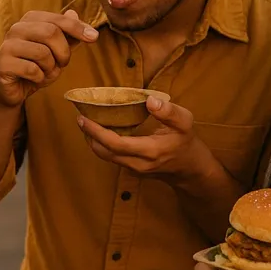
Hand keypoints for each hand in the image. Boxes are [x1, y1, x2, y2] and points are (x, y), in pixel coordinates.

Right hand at [0, 9, 97, 107]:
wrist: (13, 90)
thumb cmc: (36, 67)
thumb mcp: (57, 51)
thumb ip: (66, 34)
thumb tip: (73, 13)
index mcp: (30, 20)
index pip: (58, 19)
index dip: (78, 28)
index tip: (94, 37)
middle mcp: (16, 28)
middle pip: (51, 33)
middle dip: (63, 52)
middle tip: (62, 64)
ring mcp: (7, 46)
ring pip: (42, 53)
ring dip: (51, 68)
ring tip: (45, 72)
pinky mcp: (2, 64)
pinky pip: (32, 70)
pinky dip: (39, 78)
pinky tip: (33, 79)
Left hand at [77, 96, 213, 184]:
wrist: (190, 169)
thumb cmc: (186, 142)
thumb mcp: (185, 123)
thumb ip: (168, 112)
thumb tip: (149, 100)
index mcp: (149, 151)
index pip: (115, 144)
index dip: (96, 132)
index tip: (83, 118)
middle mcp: (138, 164)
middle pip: (104, 152)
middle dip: (89, 136)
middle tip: (80, 118)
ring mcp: (133, 169)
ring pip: (105, 157)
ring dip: (93, 141)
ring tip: (86, 123)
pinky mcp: (131, 169)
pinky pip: (111, 158)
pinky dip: (101, 145)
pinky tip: (100, 132)